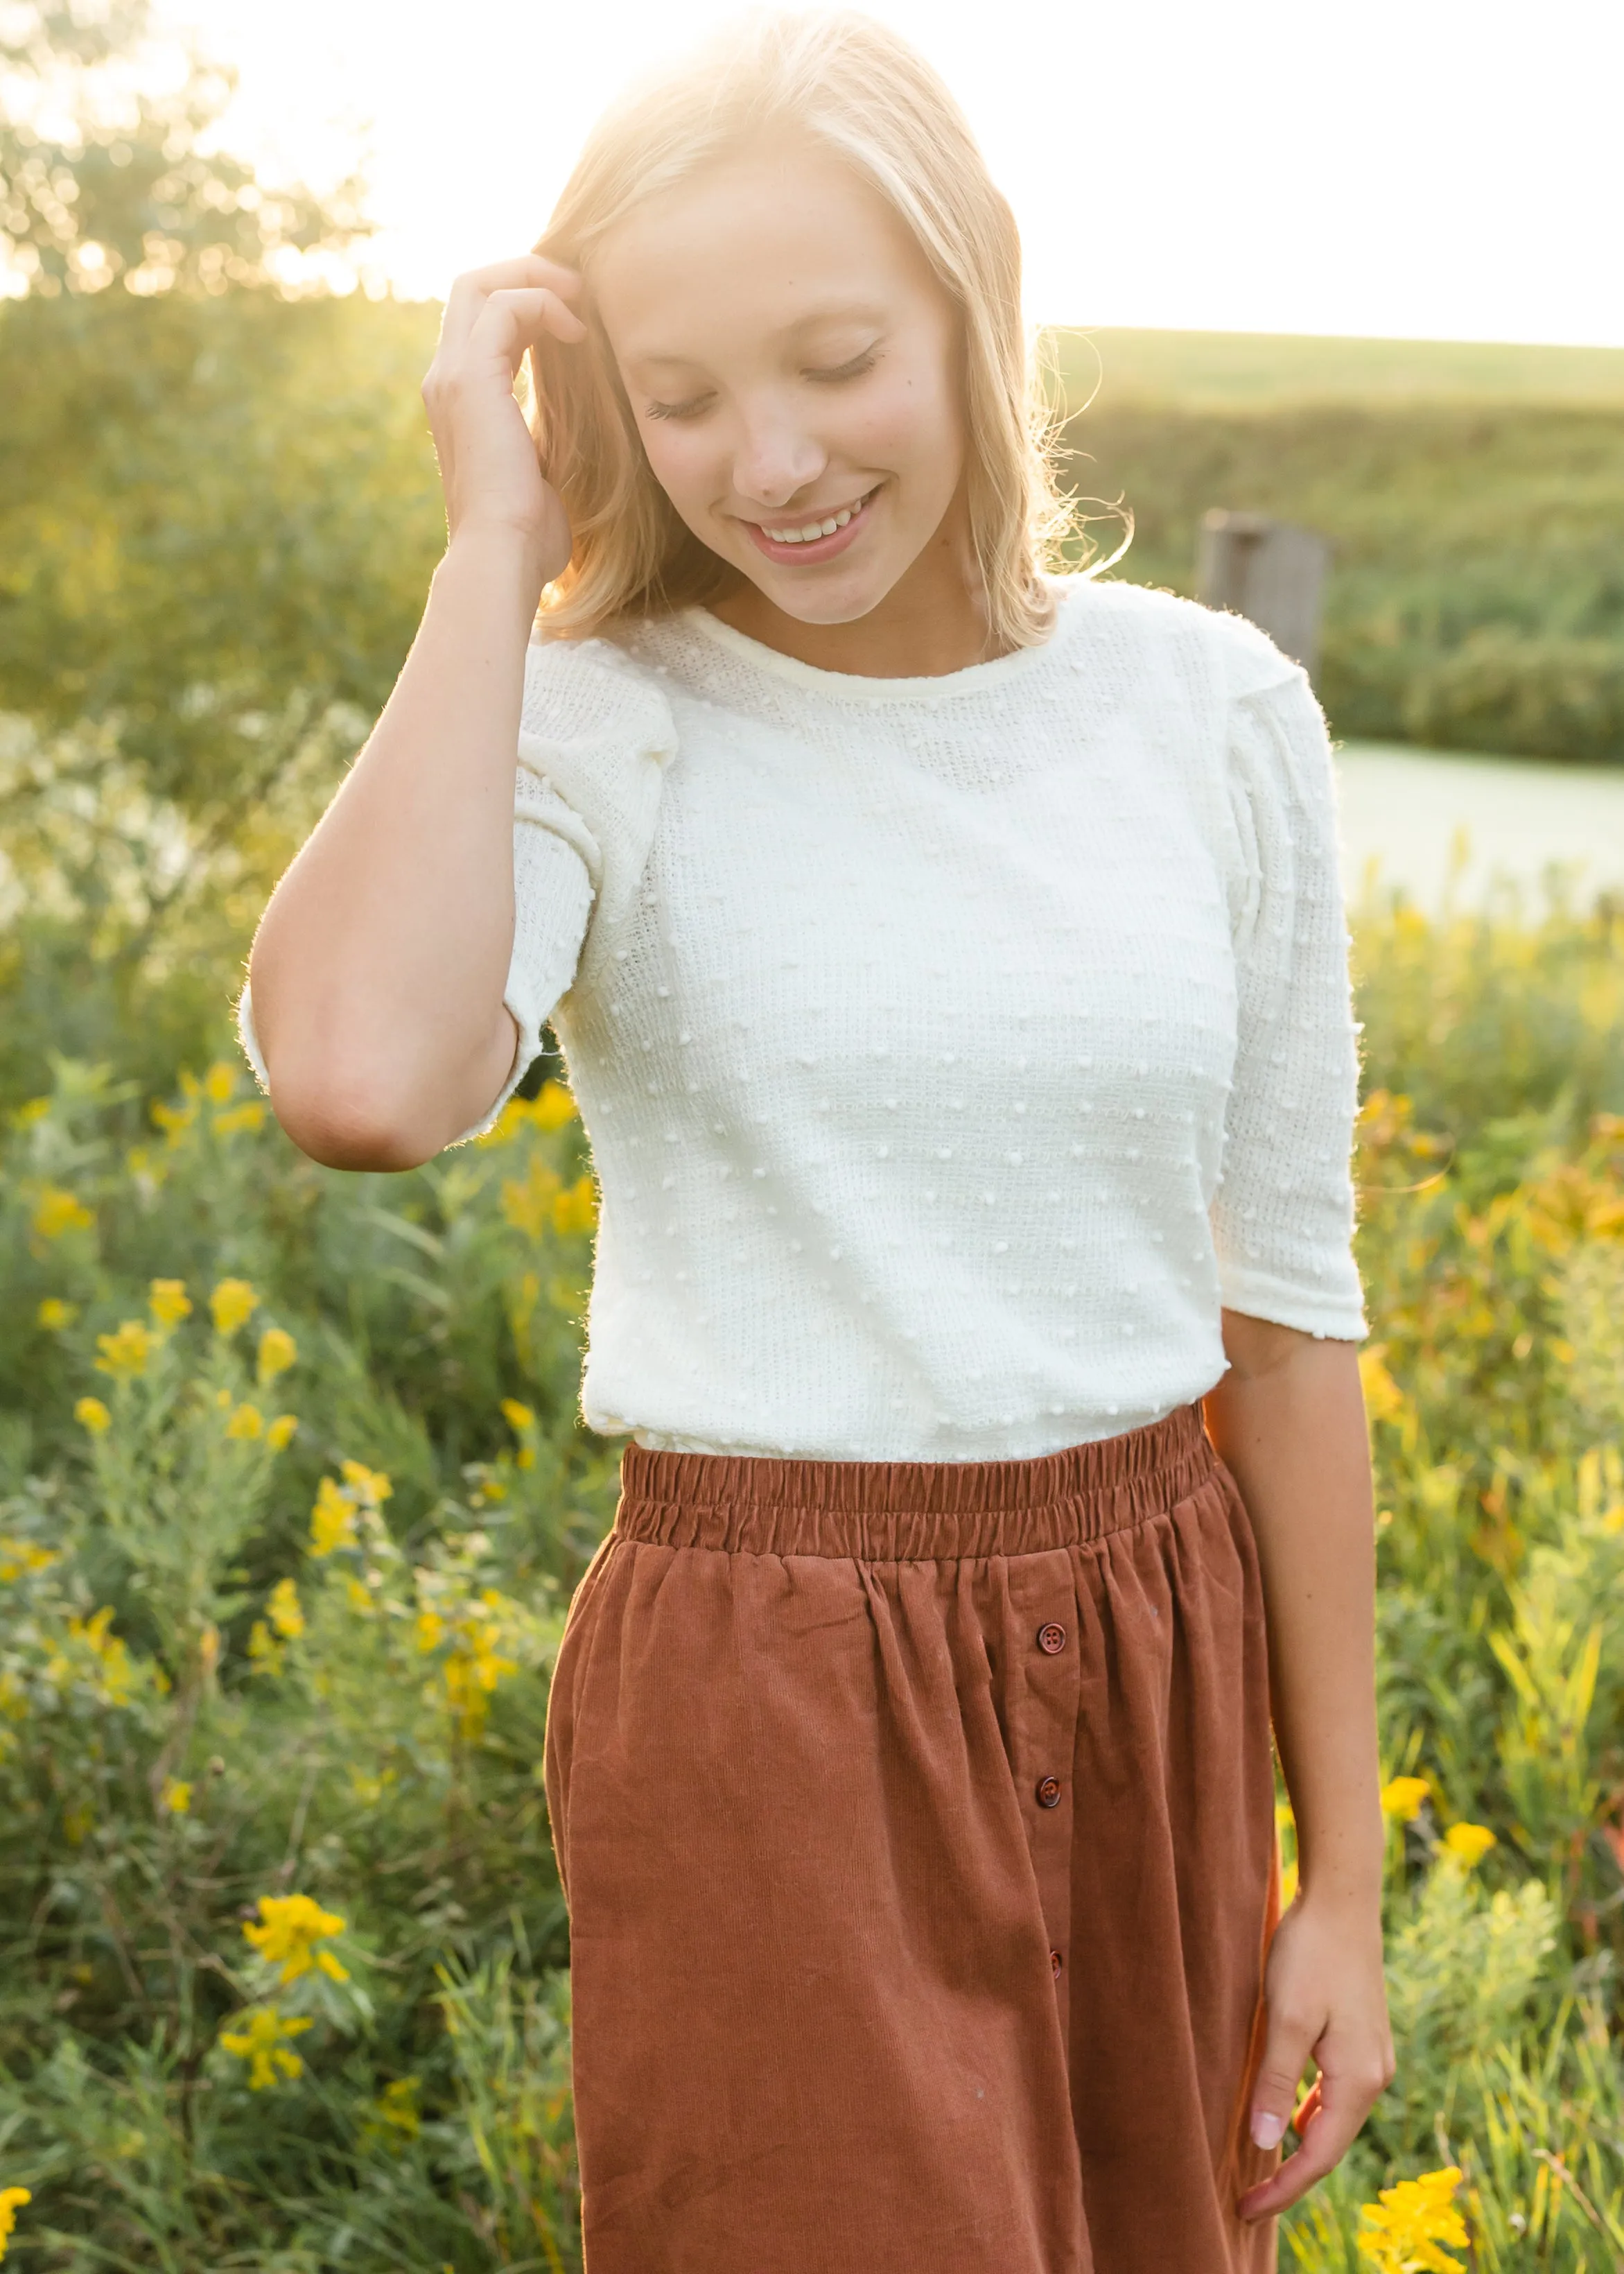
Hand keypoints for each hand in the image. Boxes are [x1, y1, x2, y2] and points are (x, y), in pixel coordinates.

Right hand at [421, 255, 586, 578]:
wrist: (503, 557)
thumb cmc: (529, 533)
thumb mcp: (539, 469)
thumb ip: (542, 431)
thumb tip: (578, 422)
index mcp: (459, 398)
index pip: (479, 316)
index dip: (526, 297)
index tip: (575, 314)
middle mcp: (446, 378)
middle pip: (473, 284)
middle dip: (529, 272)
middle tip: (581, 290)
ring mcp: (452, 376)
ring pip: (482, 282)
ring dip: (539, 278)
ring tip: (584, 299)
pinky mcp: (471, 379)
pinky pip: (505, 306)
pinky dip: (544, 304)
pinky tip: (578, 332)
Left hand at [1237, 1890, 1394, 2221]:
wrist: (1342, 1900)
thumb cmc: (1310, 1955)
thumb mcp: (1284, 2019)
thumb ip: (1275, 2083)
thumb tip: (1264, 2143)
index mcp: (1359, 2080)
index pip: (1318, 2156)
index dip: (1282, 2188)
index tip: (1245, 2210)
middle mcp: (1374, 2076)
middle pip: (1329, 2144)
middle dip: (1290, 2174)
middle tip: (1246, 2197)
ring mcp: (1371, 2057)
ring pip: (1333, 2119)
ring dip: (1300, 2145)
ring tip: (1260, 2165)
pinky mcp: (1360, 2039)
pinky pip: (1334, 2094)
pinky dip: (1309, 2113)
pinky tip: (1287, 2113)